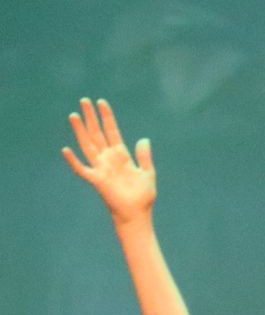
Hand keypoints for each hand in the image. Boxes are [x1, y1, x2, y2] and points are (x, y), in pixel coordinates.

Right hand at [62, 98, 155, 222]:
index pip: (112, 131)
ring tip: (74, 115)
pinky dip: (74, 161)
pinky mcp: (97, 180)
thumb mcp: (148, 173)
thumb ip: (144, 156)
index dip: (107, 117)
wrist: (137, 214)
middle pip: (97, 134)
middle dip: (91, 117)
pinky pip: (82, 169)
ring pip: (87, 145)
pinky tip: (66, 150)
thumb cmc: (143, 196)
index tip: (101, 102)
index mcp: (121, 155)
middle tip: (84, 100)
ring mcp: (101, 168)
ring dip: (80, 131)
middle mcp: (108, 159)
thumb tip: (144, 139)